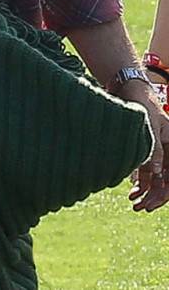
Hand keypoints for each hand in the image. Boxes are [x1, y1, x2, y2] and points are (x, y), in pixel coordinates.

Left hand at [120, 81, 168, 210]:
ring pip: (157, 178)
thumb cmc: (144, 105)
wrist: (132, 90)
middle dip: (154, 196)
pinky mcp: (148, 149)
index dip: (165, 193)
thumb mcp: (150, 126)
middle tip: (139, 207)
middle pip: (166, 181)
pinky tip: (133, 189)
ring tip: (133, 201)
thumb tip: (156, 173)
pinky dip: (142, 180)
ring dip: (147, 191)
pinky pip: (148, 170)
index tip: (153, 204)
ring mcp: (159, 151)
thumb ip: (154, 148)